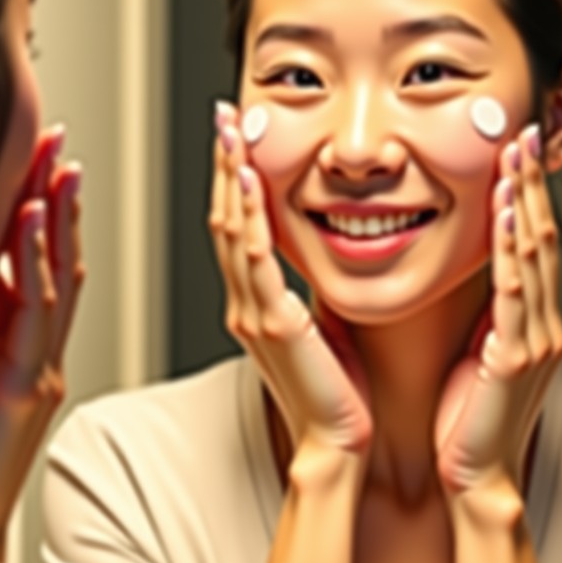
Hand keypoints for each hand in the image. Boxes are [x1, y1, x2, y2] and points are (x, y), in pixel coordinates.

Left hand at [0, 127, 83, 547]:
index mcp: (10, 353)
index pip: (30, 272)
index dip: (34, 219)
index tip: (33, 169)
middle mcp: (33, 356)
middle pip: (54, 265)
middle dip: (56, 204)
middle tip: (57, 148)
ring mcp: (36, 370)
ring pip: (56, 280)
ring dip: (58, 221)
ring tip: (59, 167)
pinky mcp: (25, 387)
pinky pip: (36, 313)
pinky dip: (37, 262)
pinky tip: (33, 220)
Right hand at [208, 102, 371, 454]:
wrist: (338, 445)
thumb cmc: (338, 394)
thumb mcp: (319, 329)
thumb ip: (307, 293)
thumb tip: (322, 254)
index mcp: (256, 304)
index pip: (237, 228)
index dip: (233, 181)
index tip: (236, 139)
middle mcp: (245, 304)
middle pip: (224, 219)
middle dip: (223, 165)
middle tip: (223, 117)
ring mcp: (253, 313)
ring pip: (231, 231)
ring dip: (229, 178)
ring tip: (230, 132)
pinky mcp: (274, 324)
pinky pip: (255, 259)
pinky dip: (249, 215)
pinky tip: (247, 180)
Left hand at [434, 124, 561, 495]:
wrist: (471, 476)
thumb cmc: (459, 416)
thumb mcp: (466, 349)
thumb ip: (466, 309)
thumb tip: (431, 266)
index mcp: (526, 319)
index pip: (528, 242)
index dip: (523, 195)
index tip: (512, 151)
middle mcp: (540, 323)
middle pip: (539, 237)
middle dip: (530, 184)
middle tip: (523, 134)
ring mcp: (533, 340)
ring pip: (533, 257)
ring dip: (524, 203)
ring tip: (515, 158)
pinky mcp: (514, 361)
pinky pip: (514, 295)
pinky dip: (511, 253)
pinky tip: (505, 217)